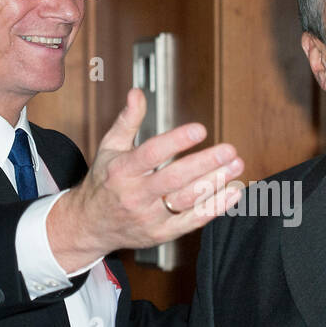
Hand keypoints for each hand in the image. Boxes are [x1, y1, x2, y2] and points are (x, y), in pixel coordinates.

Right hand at [47, 88, 243, 270]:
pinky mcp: (161, 234)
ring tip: (236, 166)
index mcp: (122, 171)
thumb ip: (127, 121)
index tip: (201, 129)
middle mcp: (134, 195)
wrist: (90, 226)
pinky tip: (233, 192)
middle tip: (229, 150)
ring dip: (215, 183)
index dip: (176, 141)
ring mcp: (148, 217)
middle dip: (205, 163)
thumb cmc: (104, 181)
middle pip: (174, 179)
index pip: (151, 154)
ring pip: (186, 200)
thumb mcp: (109, 148)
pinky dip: (215, 207)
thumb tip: (137, 92)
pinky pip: (192, 221)